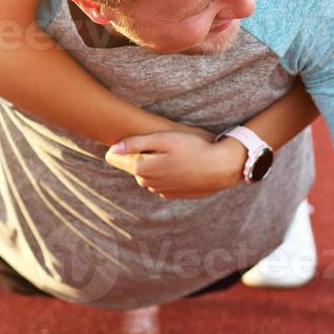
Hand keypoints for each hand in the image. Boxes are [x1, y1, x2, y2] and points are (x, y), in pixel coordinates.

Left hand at [104, 131, 246, 198]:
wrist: (220, 168)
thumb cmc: (193, 148)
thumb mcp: (164, 139)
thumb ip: (136, 143)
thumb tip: (112, 148)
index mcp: (143, 168)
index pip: (117, 159)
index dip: (119, 148)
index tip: (122, 141)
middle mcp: (148, 183)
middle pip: (134, 167)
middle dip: (139, 156)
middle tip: (154, 142)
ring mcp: (161, 190)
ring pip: (148, 175)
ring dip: (153, 165)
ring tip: (169, 153)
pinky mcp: (173, 194)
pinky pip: (161, 182)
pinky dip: (165, 174)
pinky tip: (178, 164)